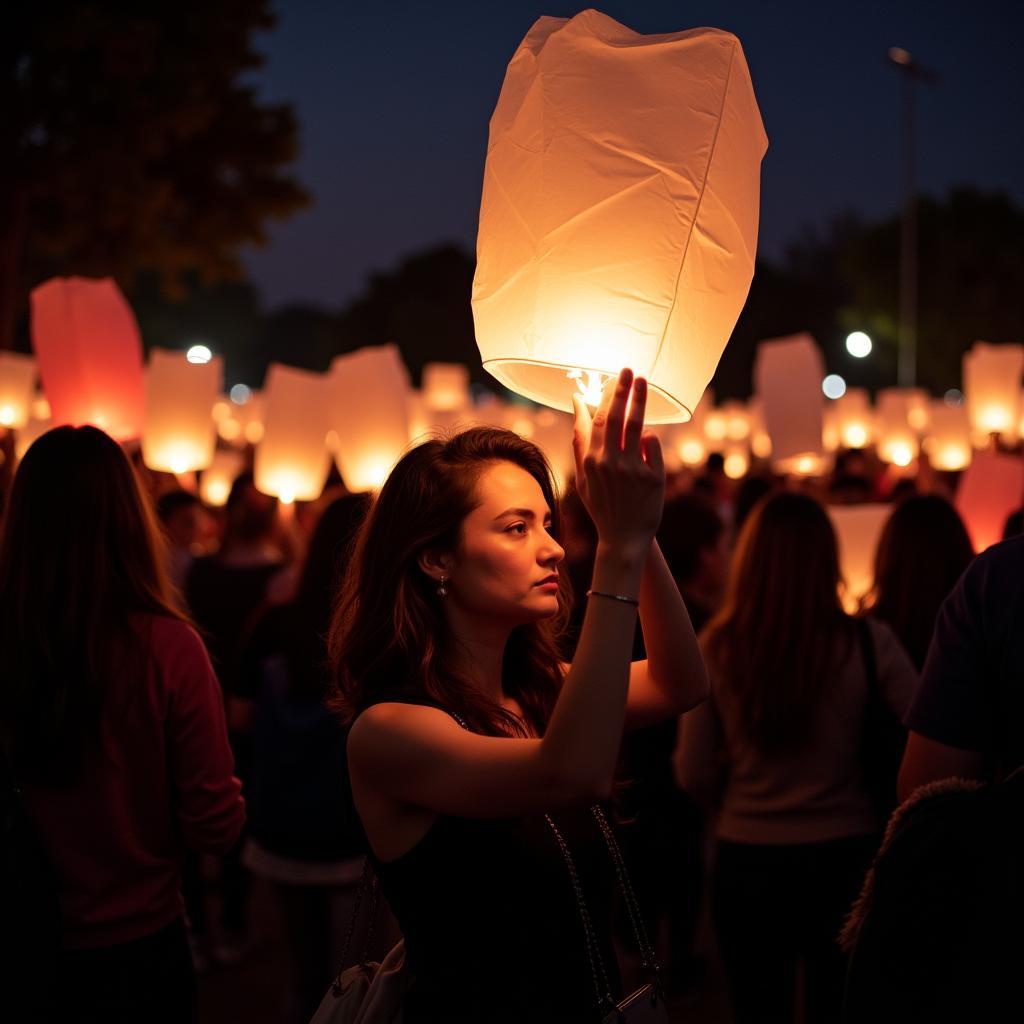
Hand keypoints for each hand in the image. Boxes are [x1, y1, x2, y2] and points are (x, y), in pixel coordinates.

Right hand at [571, 368, 664, 553]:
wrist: (624, 538)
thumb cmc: (602, 505)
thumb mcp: (583, 477)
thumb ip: (580, 442)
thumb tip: (578, 407)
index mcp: (592, 461)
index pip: (599, 420)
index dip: (607, 396)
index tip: (614, 378)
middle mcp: (611, 463)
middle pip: (618, 417)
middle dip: (623, 390)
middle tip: (629, 370)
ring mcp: (633, 470)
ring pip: (638, 426)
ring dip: (640, 400)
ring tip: (644, 381)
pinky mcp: (653, 478)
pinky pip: (653, 445)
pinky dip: (650, 438)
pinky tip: (645, 441)